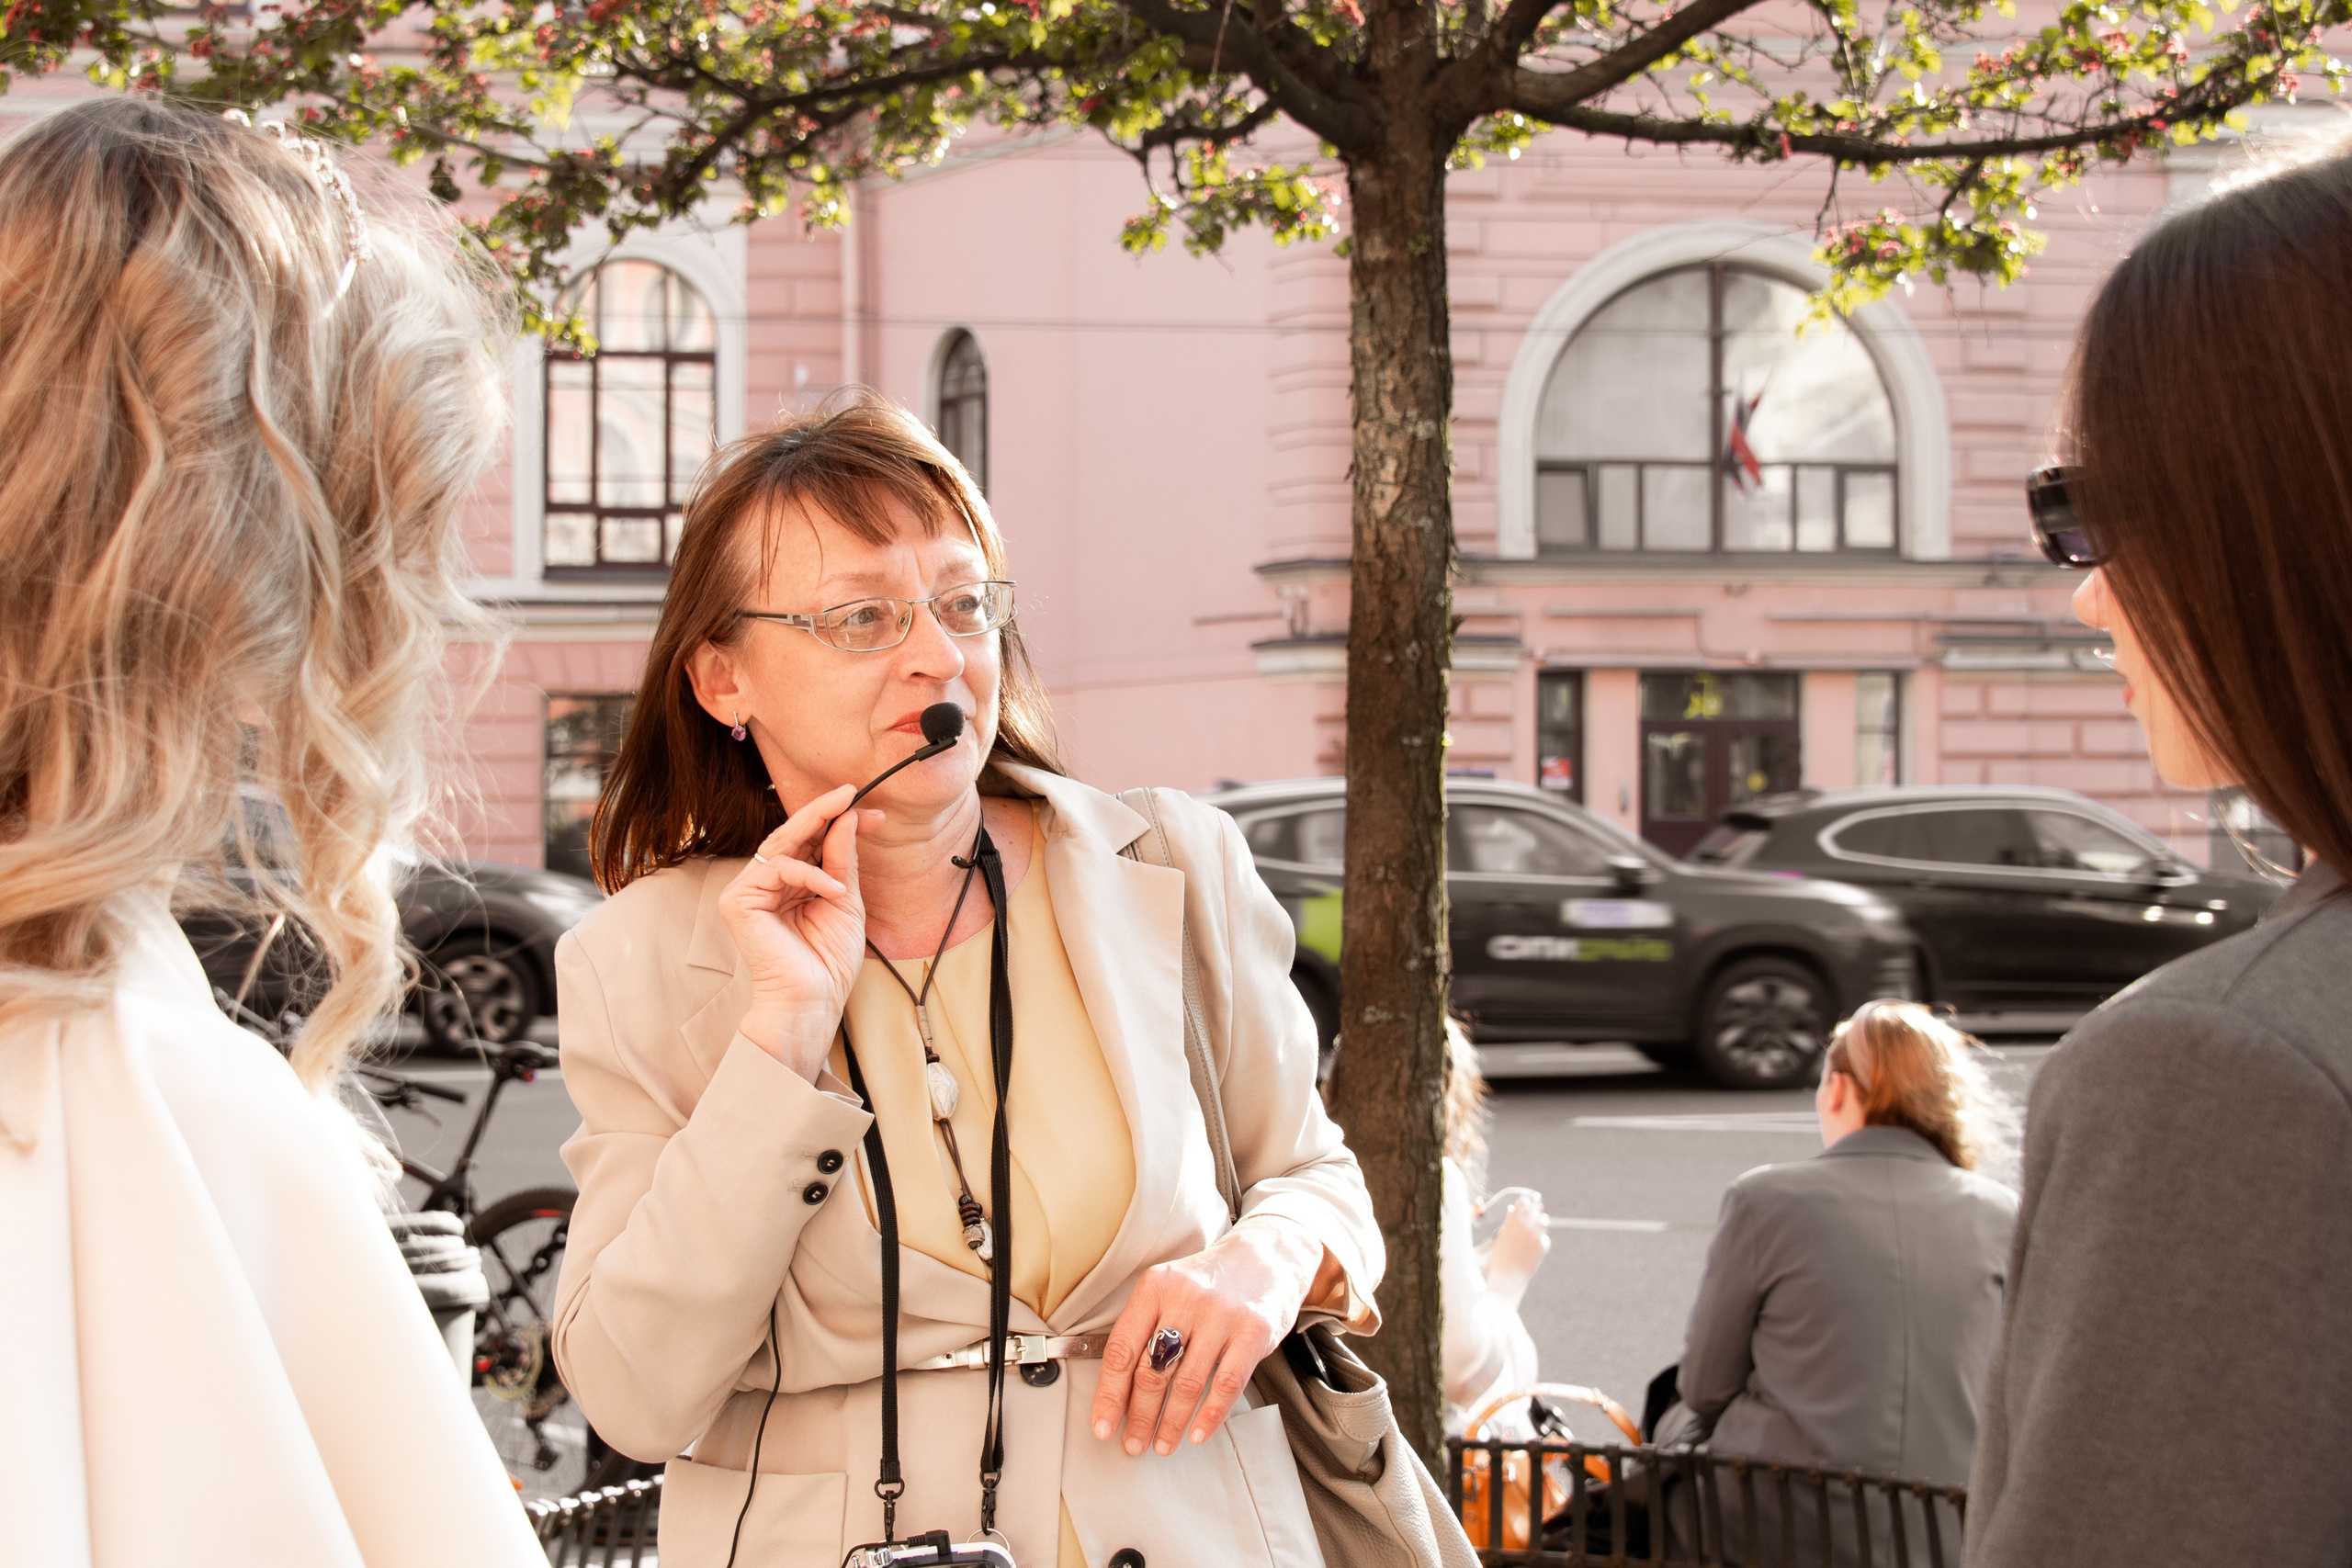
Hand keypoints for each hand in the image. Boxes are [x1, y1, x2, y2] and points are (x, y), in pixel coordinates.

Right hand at [721, 785, 878, 1080]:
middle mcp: (765, 882)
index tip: (871, 812)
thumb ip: (842, 861)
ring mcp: (748, 890)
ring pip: (782, 843)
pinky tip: (834, 890)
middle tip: (852, 793)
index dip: (838, 821)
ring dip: (820, 833)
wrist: (813, 1000)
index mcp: (789, 884)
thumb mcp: (845, 901)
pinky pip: (776, 868)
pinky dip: (810, 875)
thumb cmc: (828, 961)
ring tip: (855, 831)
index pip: (810, 841)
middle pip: (792, 834)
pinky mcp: (737, 901)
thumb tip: (847, 818)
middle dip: (826, 812)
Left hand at [1091, 1218, 1325, 1456]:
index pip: (1121, 1349)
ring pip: (1187, 1383)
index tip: (1104, 1427)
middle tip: (1133, 1444)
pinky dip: (1210, 1415)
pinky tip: (1198, 1433)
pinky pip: (1226, 1383)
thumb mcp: (1170, 1289)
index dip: (1109, 1395)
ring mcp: (1221, 1314)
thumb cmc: (1211, 1282)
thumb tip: (1120, 1391)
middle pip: (1151, 1371)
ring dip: (1170, 1423)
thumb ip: (1146, 1328)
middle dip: (1139, 1417)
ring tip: (1162, 1445)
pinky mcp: (1254, 1329)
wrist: (1269, 1253)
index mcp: (1154, 1286)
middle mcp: (1184, 1297)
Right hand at [1484, 1194, 1550, 1308]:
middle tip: (1537, 1211)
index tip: (1527, 1206)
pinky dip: (1541, 1241)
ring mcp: (1535, 1235)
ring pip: (1544, 1221)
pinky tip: (1536, 1246)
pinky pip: (1545, 1238)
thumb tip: (1513, 1209)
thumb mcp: (1502, 1236)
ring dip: (1542, 1222)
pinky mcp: (1542, 1245)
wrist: (1507, 1275)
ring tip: (1540, 1225)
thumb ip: (1510, 1222)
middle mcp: (1525, 1225)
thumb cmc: (1501, 1256)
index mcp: (1512, 1220)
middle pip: (1536, 1209)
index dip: (1526, 1204)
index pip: (1524, 1202)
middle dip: (1535, 1211)